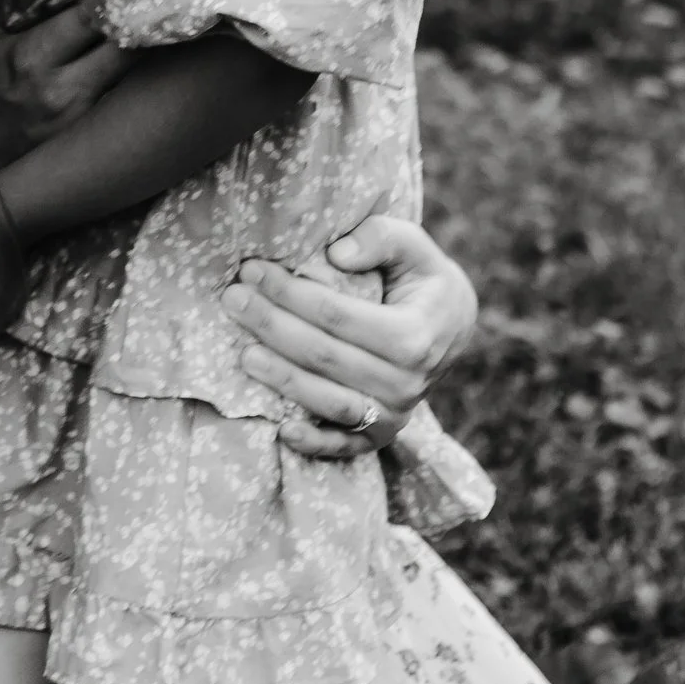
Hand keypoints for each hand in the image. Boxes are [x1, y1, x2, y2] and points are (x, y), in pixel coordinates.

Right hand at [0, 0, 130, 164]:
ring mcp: (81, 118)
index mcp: (32, 57)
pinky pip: (124, 98)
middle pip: (128, 46)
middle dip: (138, 18)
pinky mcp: (89, 137)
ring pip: (133, 74)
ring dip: (141, 47)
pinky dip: (132, 76)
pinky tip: (140, 60)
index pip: (93, 16)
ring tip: (148, 22)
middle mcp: (65, 90)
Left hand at [224, 213, 478, 460]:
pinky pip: (344, 446)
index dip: (291, 293)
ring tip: (243, 354)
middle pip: (324, 356)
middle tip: (233, 299)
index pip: (338, 315)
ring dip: (281, 379)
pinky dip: (313, 443)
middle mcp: (408, 382)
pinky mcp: (382, 434)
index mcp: (415, 334)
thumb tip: (337, 253)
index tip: (253, 270)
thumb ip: (381, 237)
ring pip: (329, 402)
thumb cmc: (422, 279)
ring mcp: (395, 413)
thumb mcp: (414, 247)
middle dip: (272, 326)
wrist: (451, 327)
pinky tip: (280, 429)